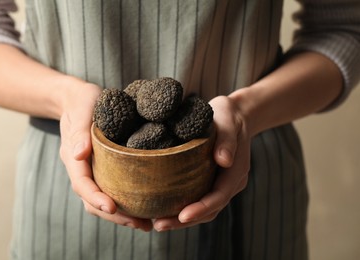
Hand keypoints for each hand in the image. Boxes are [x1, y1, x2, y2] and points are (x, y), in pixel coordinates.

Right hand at [59, 80, 152, 231]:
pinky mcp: (103, 169)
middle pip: (92, 200)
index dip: (95, 197)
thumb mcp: (82, 108)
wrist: (78, 98)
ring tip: (146, 224)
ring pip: (101, 200)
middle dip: (114, 215)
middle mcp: (81, 168)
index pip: (82, 184)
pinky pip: (110, 190)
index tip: (112, 206)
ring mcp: (92, 170)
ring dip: (121, 215)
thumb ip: (79, 131)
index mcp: (73, 157)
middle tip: (141, 224)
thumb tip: (79, 154)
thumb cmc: (82, 101)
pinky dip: (125, 202)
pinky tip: (143, 207)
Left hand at [153, 95, 250, 230]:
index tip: (182, 216)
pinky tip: (164, 208)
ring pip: (204, 209)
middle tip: (160, 225)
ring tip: (157, 223)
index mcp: (236, 172)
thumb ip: (227, 140)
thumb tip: (223, 161)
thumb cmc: (229, 116)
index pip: (219, 196)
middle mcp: (230, 182)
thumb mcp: (229, 122)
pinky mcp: (211, 180)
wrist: (235, 114)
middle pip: (209, 209)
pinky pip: (199, 198)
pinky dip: (183, 207)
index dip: (201, 208)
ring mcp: (221, 183)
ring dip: (182, 219)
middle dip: (185, 221)